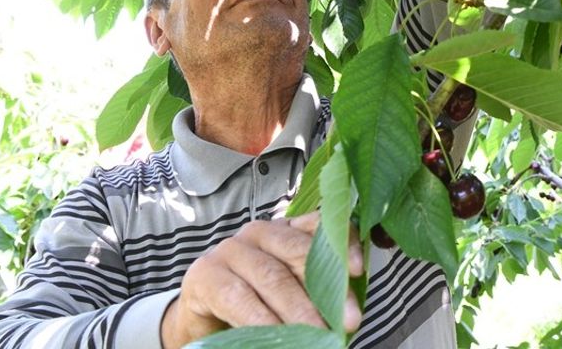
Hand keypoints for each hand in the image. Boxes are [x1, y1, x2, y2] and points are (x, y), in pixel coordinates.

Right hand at [159, 211, 363, 347]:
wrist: (202, 320)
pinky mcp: (205, 274)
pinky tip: (278, 336)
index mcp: (283, 231)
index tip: (359, 270)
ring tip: (318, 335)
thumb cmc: (254, 305)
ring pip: (272, 277)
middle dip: (326, 290)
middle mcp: (257, 233)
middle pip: (297, 254)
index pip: (318, 226)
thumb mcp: (288, 292)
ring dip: (299, 311)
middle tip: (347, 322)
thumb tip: (348, 308)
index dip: (341, 244)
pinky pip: (239, 297)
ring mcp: (229, 250)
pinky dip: (261, 320)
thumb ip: (313, 287)